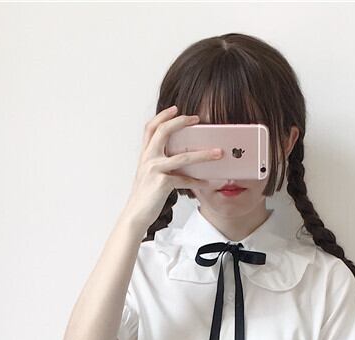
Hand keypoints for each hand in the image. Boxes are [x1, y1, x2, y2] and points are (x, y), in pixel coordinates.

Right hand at [123, 105, 222, 230]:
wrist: (135, 215)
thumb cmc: (145, 197)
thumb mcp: (148, 175)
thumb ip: (159, 163)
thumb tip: (179, 157)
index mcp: (145, 155)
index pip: (150, 128)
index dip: (162, 115)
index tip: (176, 108)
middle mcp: (148, 158)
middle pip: (164, 131)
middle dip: (181, 122)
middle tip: (197, 119)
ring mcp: (155, 170)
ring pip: (183, 157)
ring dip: (204, 154)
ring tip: (218, 153)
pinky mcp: (162, 183)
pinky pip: (185, 179)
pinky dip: (199, 182)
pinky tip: (208, 183)